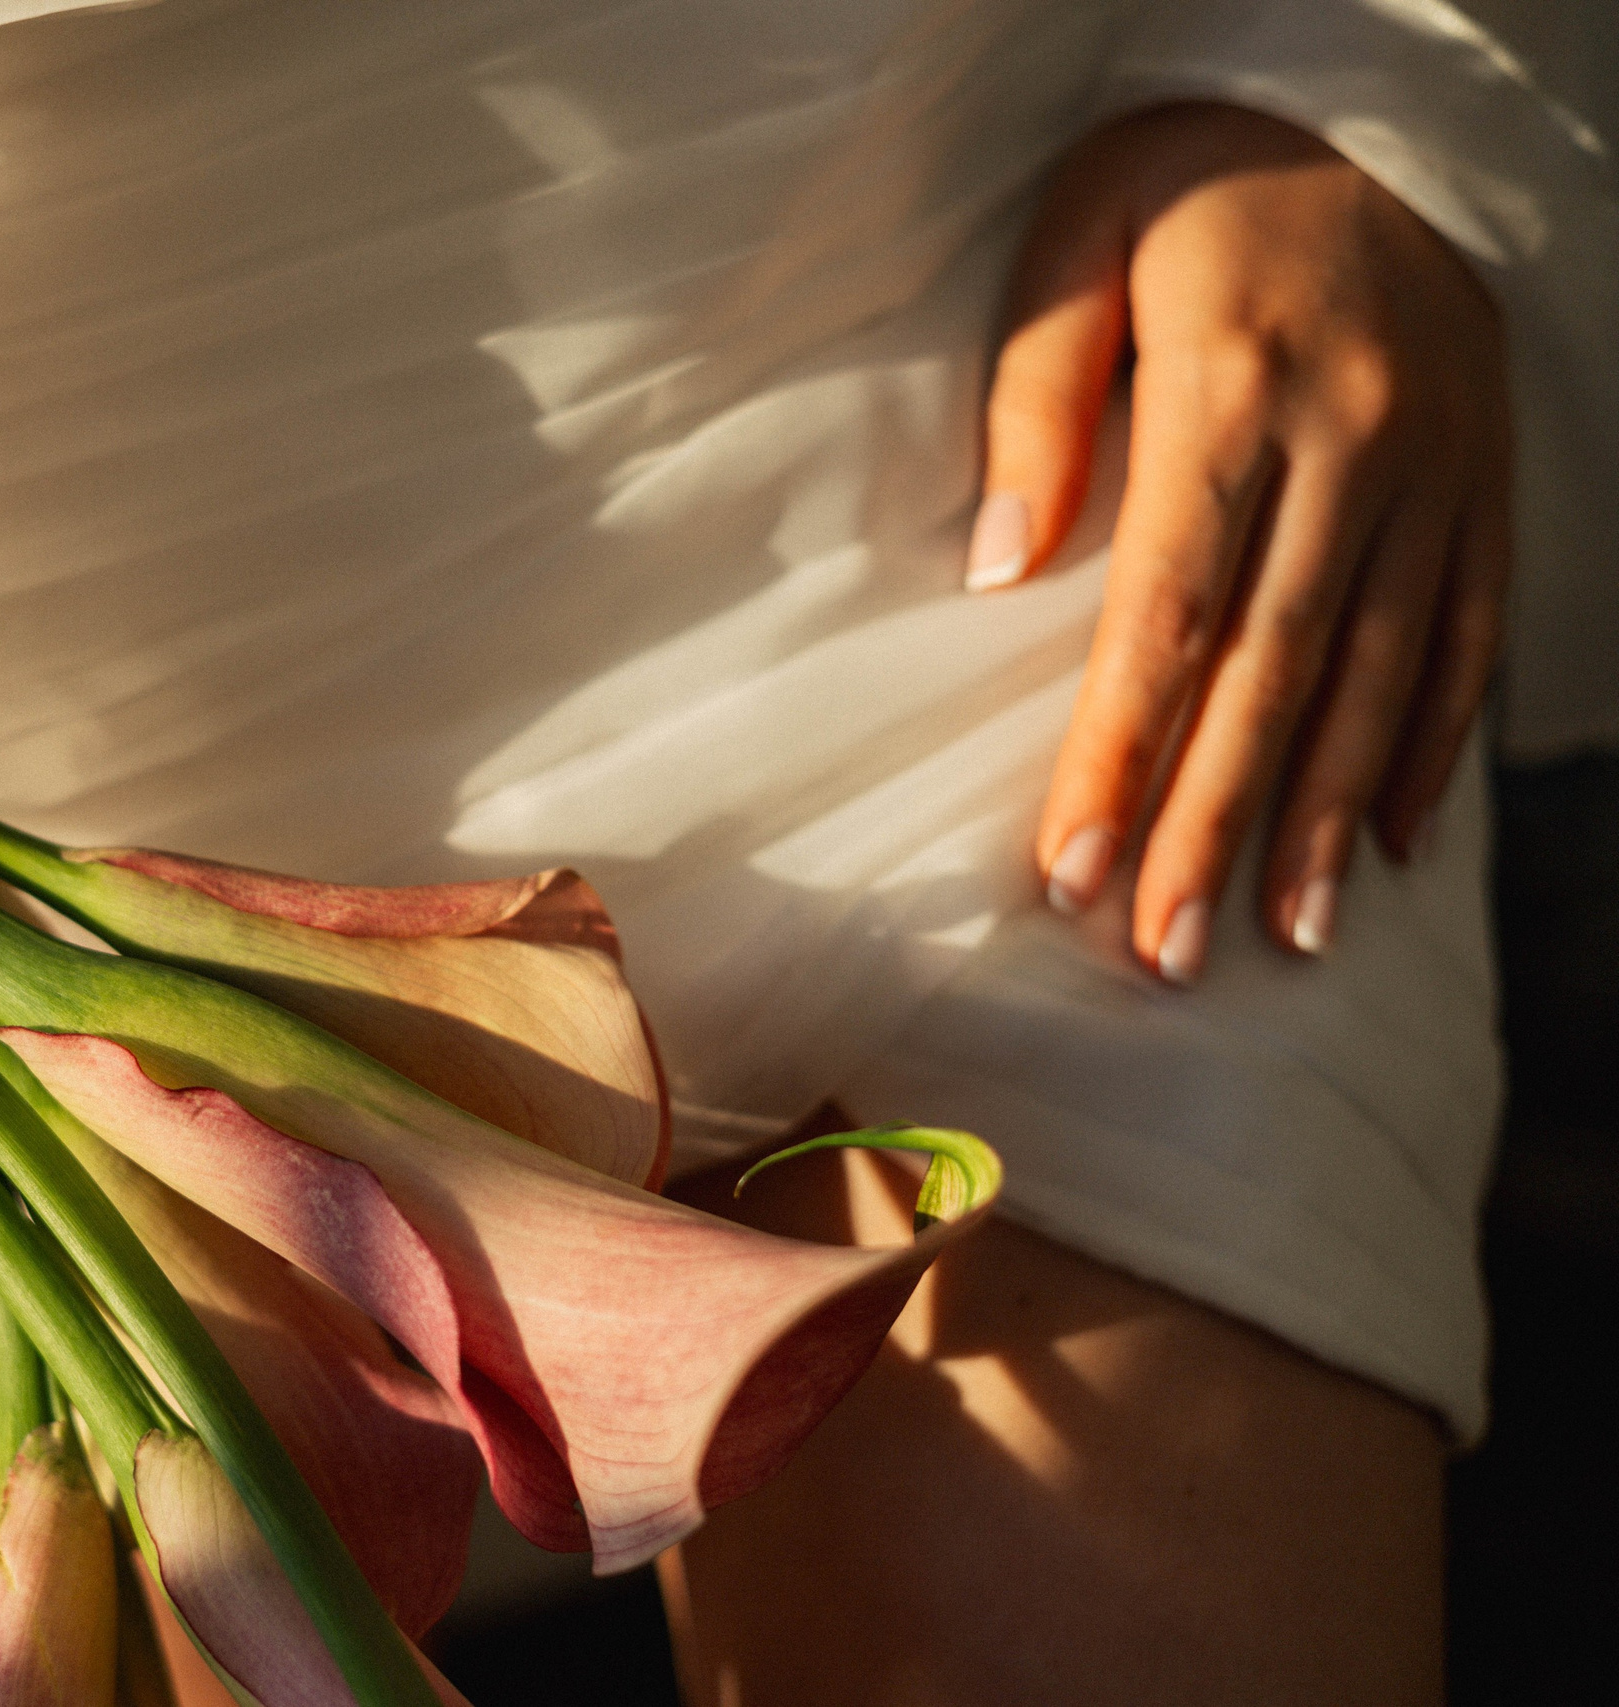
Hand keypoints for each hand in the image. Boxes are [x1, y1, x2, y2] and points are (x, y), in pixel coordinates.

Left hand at [970, 103, 1509, 982]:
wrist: (1366, 100)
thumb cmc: (1184, 175)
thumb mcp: (1075, 238)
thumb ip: (1031, 400)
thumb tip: (998, 572)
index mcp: (1232, 388)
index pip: (1168, 612)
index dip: (1121, 752)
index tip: (1073, 872)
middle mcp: (1354, 441)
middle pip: (1276, 670)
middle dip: (1213, 825)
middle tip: (1166, 955)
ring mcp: (1438, 463)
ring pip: (1384, 670)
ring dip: (1330, 815)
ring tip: (1285, 937)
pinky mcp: (1487, 473)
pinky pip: (1474, 628)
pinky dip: (1437, 743)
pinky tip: (1397, 845)